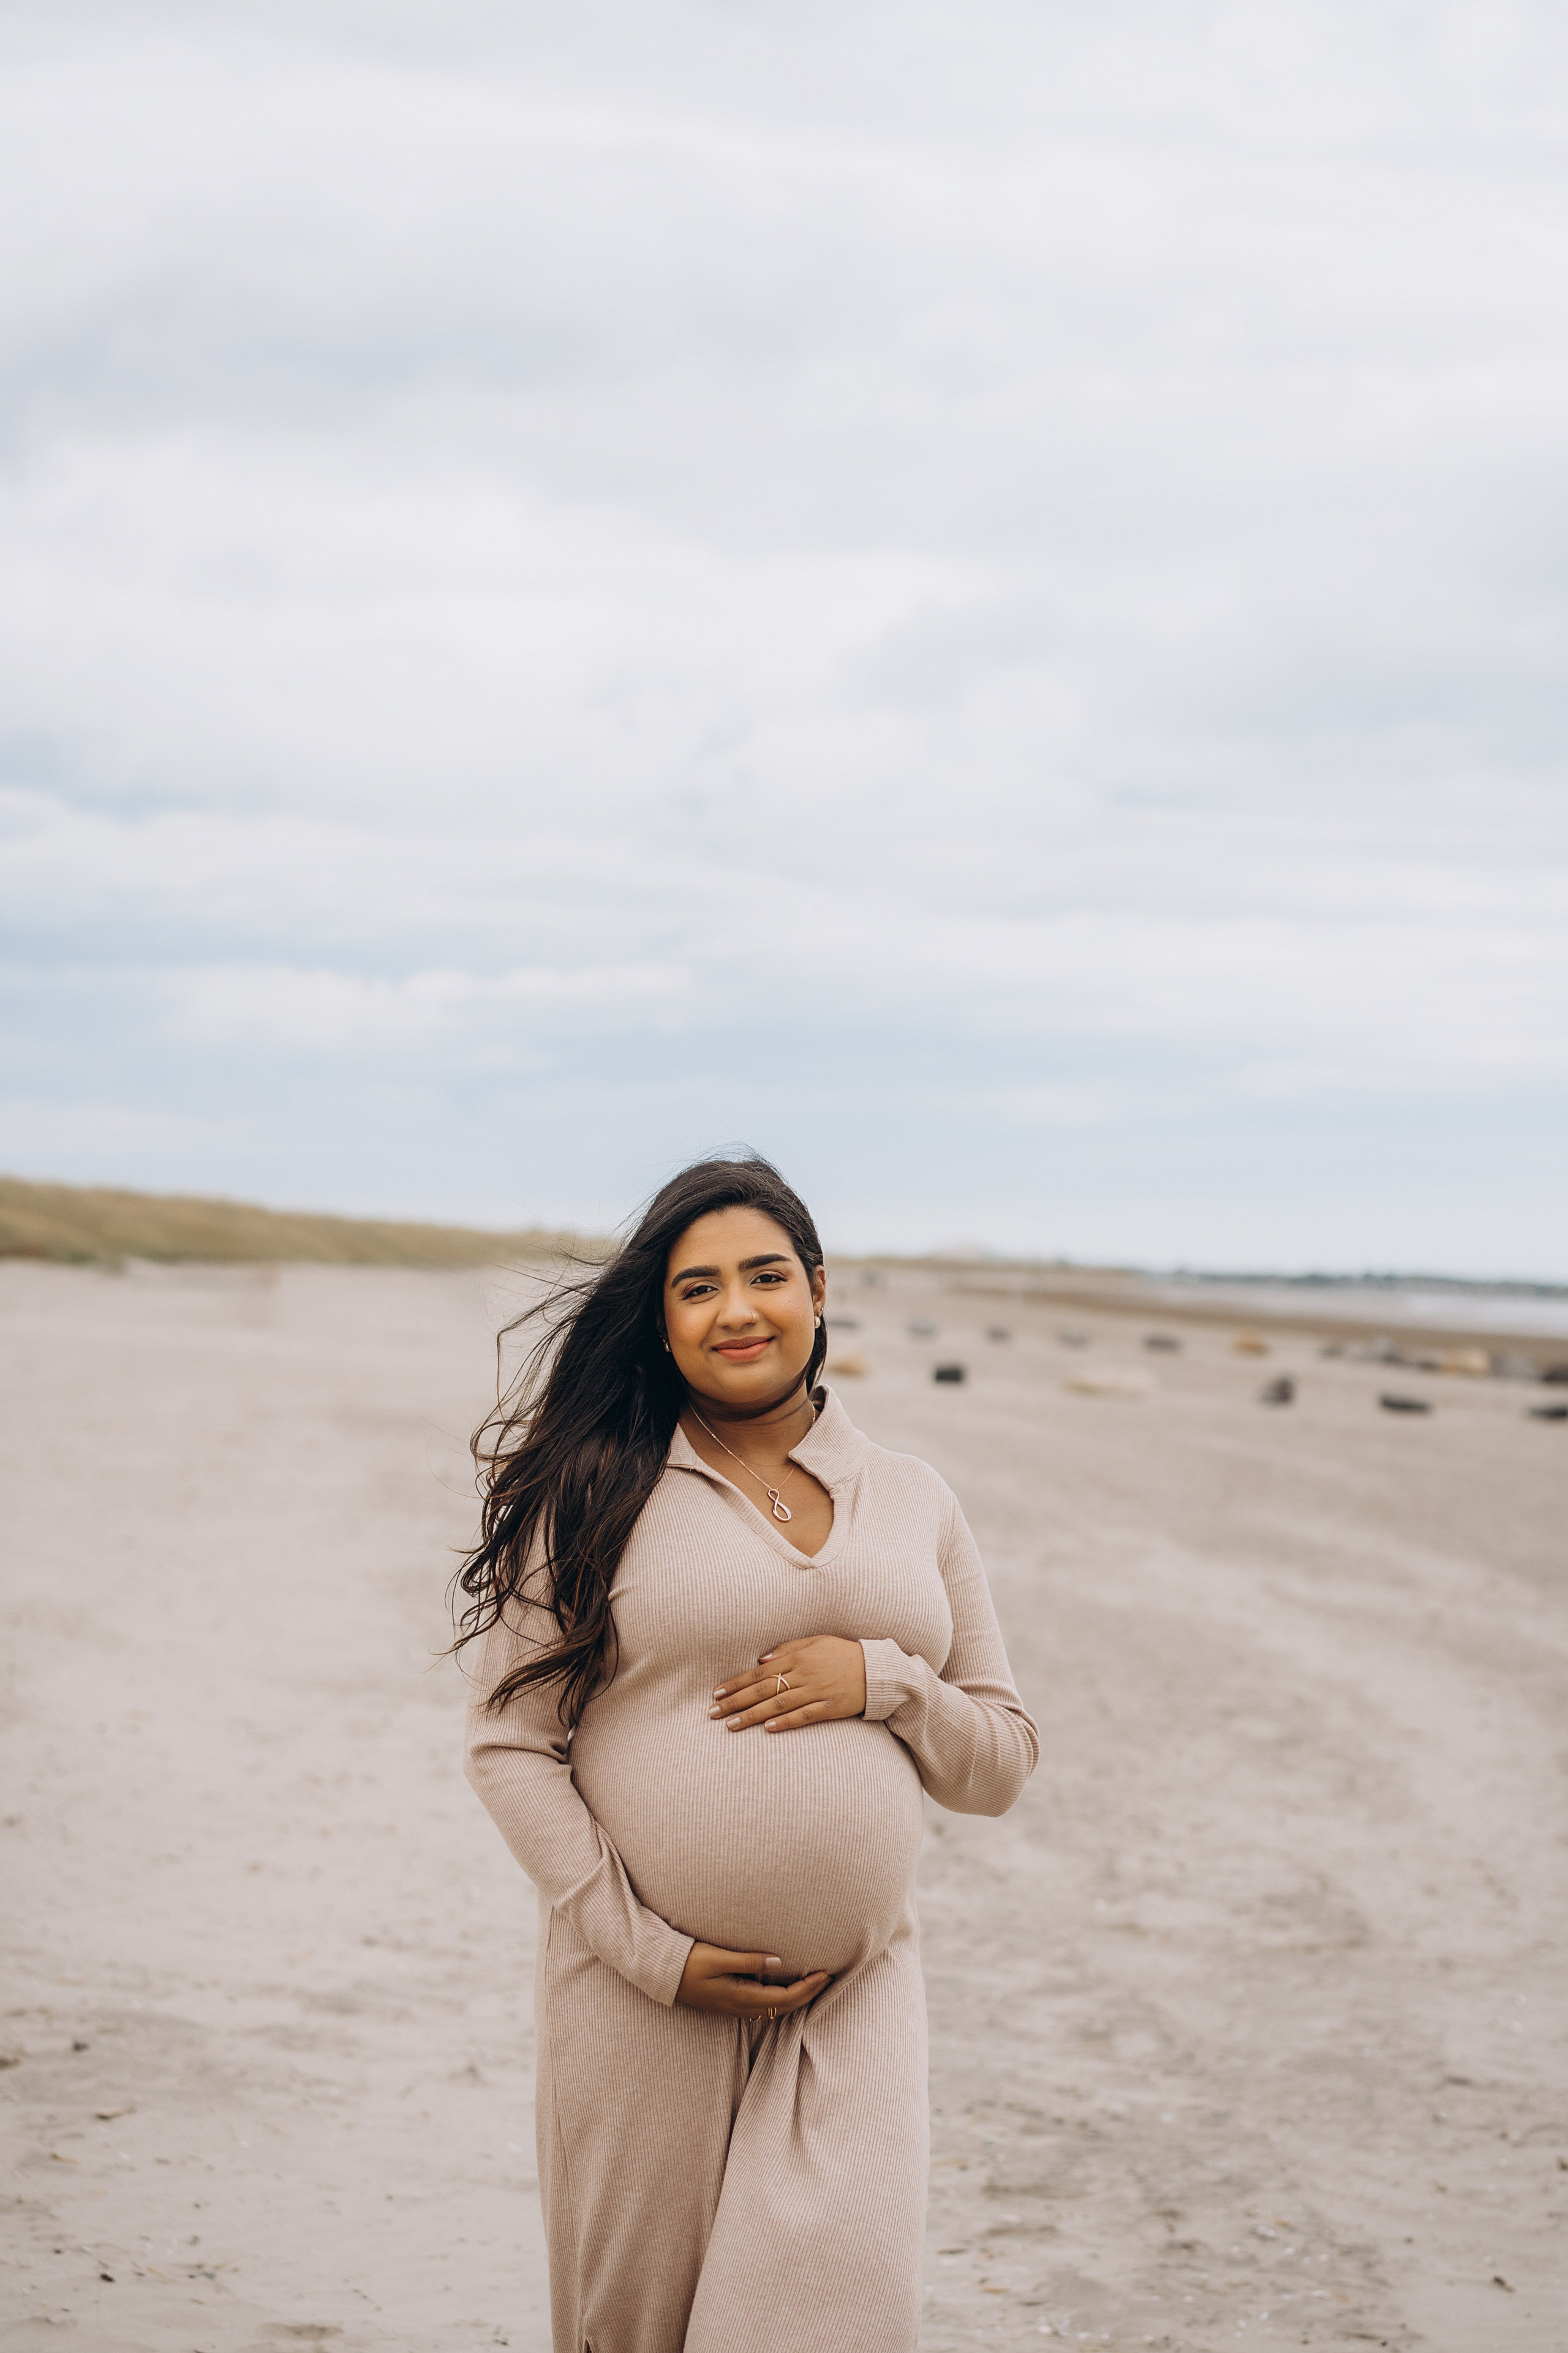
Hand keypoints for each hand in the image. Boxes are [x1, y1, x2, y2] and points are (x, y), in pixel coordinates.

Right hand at [674, 1942, 831, 2016]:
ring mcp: (736, 2008)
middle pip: (785, 2007)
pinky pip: (764, 2004)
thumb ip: (749, 1961)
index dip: (808, 1988)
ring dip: (797, 1996)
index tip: (825, 1973)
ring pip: (775, 2007)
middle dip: (809, 1994)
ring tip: (813, 1980)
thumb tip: (779, 1962)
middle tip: (828, 1977)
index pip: (786, 1998)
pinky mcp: (731, 2002)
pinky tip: (785, 1983)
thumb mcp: (719, 1957)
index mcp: (742, 1998)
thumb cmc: (690, 1962)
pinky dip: (781, 1996)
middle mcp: (742, 2008)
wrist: (663, 1975)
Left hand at [709, 1634, 867, 1733]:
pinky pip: (804, 1716)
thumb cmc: (843, 1653)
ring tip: (731, 1725)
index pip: (759, 1673)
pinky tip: (767, 1729)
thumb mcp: (816, 1642)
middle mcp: (803, 1674)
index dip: (736, 1683)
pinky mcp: (829, 1707)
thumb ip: (788, 1649)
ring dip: (752, 1715)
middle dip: (736, 1702)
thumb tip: (761, 1661)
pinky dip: (785, 1722)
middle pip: (763, 1690)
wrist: (877, 1669)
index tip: (717, 1693)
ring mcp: (816, 1691)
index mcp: (797, 1657)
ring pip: (778, 1705)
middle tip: (713, 1713)